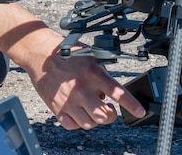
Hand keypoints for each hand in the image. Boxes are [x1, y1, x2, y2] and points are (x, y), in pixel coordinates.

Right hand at [0, 3, 145, 129]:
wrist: (41, 55)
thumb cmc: (66, 55)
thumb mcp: (90, 58)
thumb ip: (102, 75)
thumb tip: (109, 93)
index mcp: (93, 74)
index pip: (118, 93)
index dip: (131, 104)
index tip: (140, 111)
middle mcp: (82, 90)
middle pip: (104, 116)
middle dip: (110, 115)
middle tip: (108, 110)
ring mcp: (69, 101)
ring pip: (90, 124)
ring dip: (94, 119)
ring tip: (91, 108)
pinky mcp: (57, 109)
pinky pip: (73, 126)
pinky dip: (78, 122)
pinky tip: (78, 111)